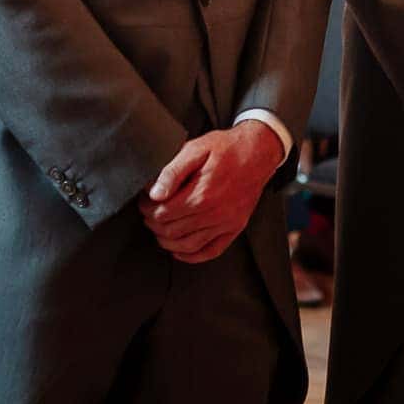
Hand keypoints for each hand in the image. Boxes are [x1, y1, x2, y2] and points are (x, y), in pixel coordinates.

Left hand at [138, 122, 285, 263]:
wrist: (258, 151)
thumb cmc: (226, 148)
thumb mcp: (196, 149)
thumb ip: (172, 171)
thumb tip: (154, 192)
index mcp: (202, 193)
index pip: (163, 213)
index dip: (148, 209)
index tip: (144, 201)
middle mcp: (214, 213)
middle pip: (172, 231)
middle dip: (154, 224)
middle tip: (149, 213)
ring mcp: (226, 223)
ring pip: (188, 246)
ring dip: (167, 241)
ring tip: (159, 230)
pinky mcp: (235, 228)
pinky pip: (211, 251)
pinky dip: (192, 256)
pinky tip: (180, 250)